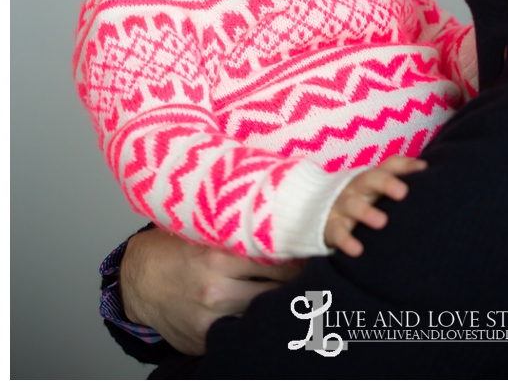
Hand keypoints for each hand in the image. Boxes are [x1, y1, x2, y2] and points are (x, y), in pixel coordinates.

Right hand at [120, 228, 301, 355]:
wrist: (140, 279)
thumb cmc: (177, 248)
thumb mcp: (205, 230)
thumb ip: (241, 230)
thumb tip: (288, 218)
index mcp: (219, 255)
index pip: (279, 260)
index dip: (302, 257)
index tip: (317, 252)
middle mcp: (217, 288)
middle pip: (278, 289)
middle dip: (298, 282)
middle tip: (315, 272)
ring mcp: (212, 319)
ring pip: (265, 312)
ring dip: (280, 303)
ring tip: (294, 292)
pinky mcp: (206, 340)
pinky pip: (244, 331)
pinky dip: (257, 322)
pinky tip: (266, 313)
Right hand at [324, 155, 426, 256]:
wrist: (315, 209)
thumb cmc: (359, 199)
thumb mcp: (375, 189)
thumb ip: (398, 180)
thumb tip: (426, 170)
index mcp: (370, 178)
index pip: (388, 166)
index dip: (405, 166)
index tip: (424, 170)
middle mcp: (355, 187)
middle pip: (369, 179)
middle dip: (385, 183)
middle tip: (403, 193)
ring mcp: (340, 205)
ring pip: (352, 204)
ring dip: (366, 212)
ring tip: (382, 222)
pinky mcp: (329, 225)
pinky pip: (336, 232)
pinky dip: (346, 240)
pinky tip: (357, 250)